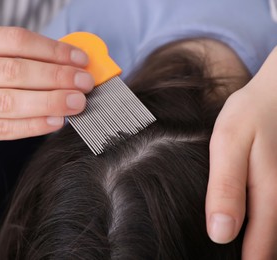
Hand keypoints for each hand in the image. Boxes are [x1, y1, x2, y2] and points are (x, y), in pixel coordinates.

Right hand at [0, 27, 93, 159]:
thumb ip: (18, 61)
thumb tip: (70, 65)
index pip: (14, 40)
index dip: (52, 50)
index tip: (81, 60)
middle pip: (14, 70)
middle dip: (57, 77)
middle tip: (85, 84)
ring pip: (10, 100)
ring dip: (50, 101)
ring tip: (77, 103)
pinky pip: (3, 128)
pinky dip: (34, 125)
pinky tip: (56, 122)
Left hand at [206, 47, 276, 258]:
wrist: (275, 94)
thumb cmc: (250, 116)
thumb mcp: (229, 145)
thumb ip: (226, 188)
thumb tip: (221, 234)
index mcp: (269, 196)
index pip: (260, 251)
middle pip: (270, 247)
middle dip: (251, 257)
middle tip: (219, 258)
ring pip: (274, 235)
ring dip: (256, 246)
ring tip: (229, 250)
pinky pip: (272, 217)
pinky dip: (259, 228)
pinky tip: (241, 225)